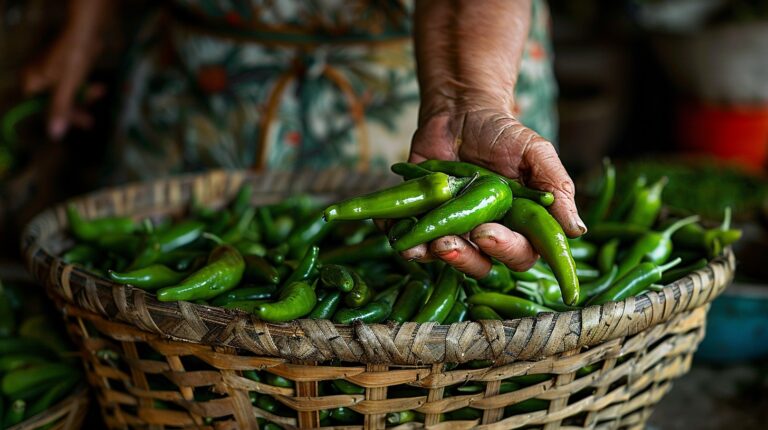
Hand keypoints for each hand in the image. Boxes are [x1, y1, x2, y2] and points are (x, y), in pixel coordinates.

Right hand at [22, 0, 107, 139]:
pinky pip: (73, 85)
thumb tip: (54, 135)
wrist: (88, 27)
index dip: (62, 117)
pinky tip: (99, 87)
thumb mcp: (68, 85)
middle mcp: (38, 78)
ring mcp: (51, 72)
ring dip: (84, 97)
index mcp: (32, 82)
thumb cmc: (75, 53)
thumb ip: (60, 108)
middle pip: (55, 103)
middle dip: (76, 108)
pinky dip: (85, 87)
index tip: (82, 122)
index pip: (41, 110)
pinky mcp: (65, 67)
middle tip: (91, 120)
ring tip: (99, 91)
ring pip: (67, 95)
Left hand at [404, 108, 585, 277]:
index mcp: (519, 225)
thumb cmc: (503, 133)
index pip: (520, 254)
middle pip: (481, 264)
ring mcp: (452, 228)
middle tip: (448, 240)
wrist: (460, 111)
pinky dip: (398, 235)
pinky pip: (408, 238)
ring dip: (431, 254)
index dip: (506, 251)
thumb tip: (578, 230)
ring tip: (421, 242)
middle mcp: (486, 234)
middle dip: (464, 257)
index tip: (488, 233)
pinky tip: (390, 227)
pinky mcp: (420, 219)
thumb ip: (556, 188)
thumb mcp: (536, 153)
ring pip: (444, 258)